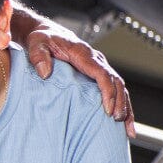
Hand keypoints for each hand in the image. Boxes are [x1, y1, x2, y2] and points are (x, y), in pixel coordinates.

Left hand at [24, 22, 134, 138]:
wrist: (46, 33)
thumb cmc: (42, 38)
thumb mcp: (36, 43)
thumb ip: (38, 56)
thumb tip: (45, 73)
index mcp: (84, 54)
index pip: (102, 73)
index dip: (107, 91)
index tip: (107, 109)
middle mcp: (96, 60)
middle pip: (116, 82)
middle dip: (120, 102)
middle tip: (117, 121)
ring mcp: (99, 67)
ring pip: (120, 87)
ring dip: (126, 107)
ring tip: (127, 129)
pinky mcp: (97, 74)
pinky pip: (114, 89)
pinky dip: (121, 105)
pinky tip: (124, 122)